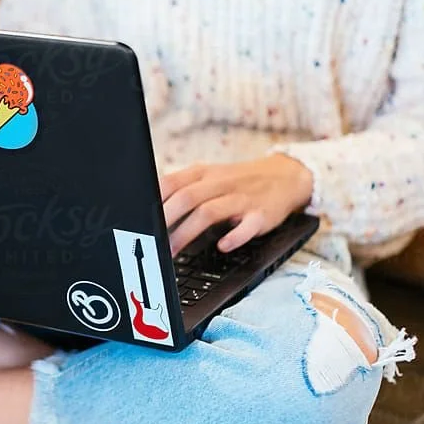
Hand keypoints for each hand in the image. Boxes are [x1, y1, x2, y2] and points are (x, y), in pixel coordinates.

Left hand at [159, 154, 313, 255]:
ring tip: (171, 250)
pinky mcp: (261, 214)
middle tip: (149, 240)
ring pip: (209, 212)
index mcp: (203, 173)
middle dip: (165, 219)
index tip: (137, 219)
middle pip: (186, 197)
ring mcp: (242, 198)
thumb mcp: (208, 178)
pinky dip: (234, 236)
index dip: (152, 200)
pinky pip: (247, 225)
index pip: (171, 182)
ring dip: (187, 233)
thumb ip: (181, 189)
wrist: (285, 176)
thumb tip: (148, 207)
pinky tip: (222, 246)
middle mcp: (220, 183)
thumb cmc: (237, 181)